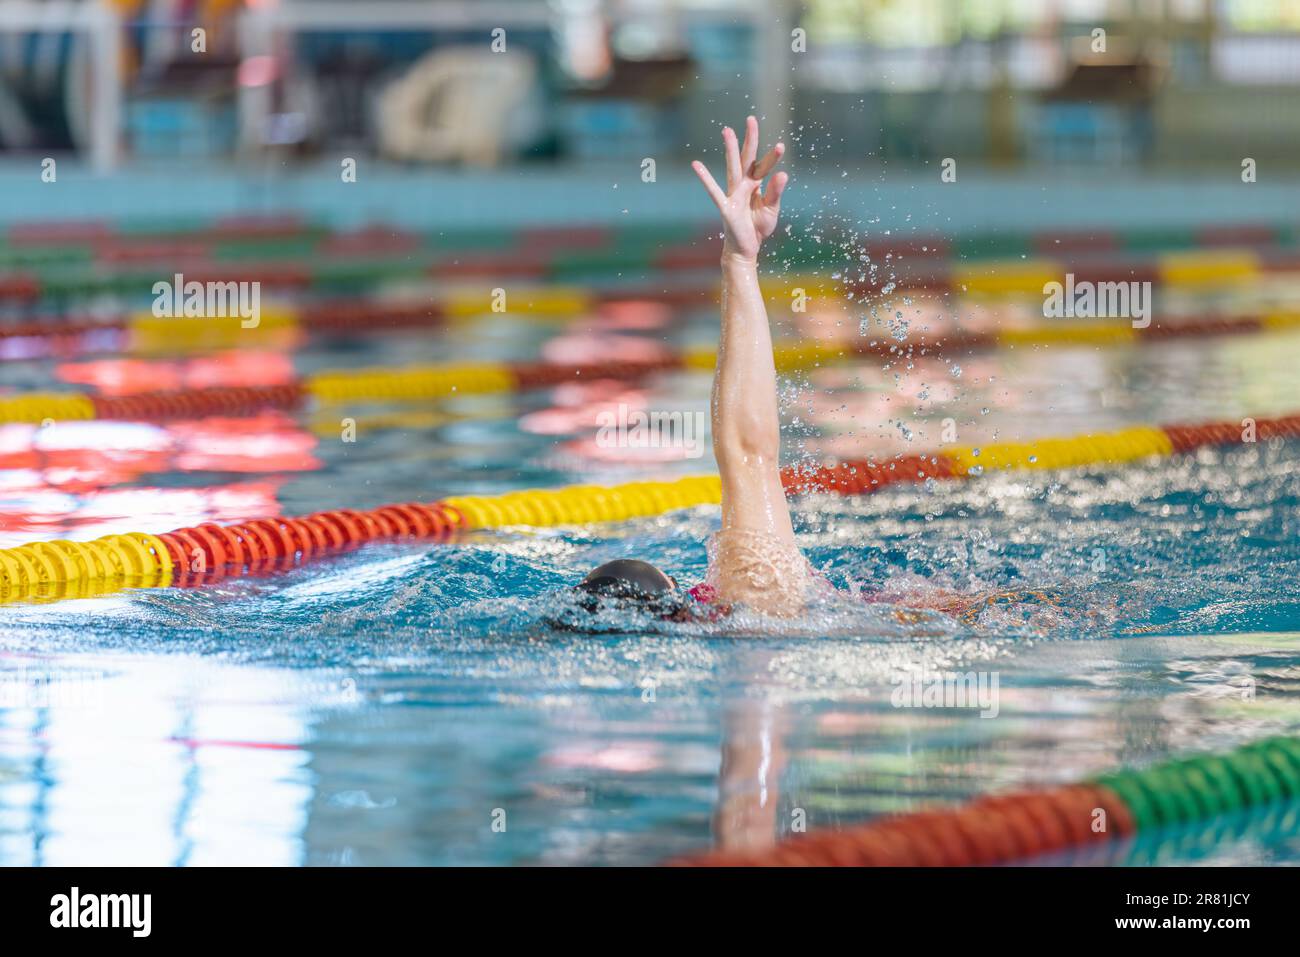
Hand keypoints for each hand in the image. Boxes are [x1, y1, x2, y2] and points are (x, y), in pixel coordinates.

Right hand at [691, 115, 787, 263]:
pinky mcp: (726, 206)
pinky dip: (705, 178)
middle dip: (749, 139)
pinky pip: (714, 191)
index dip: (772, 157)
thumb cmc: (757, 228)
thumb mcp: (771, 210)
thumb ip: (775, 192)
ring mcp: (733, 194)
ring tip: (727, 130)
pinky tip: (696, 164)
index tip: (780, 146)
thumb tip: (783, 174)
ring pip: (732, 167)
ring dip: (730, 149)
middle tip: (751, 118)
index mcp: (756, 186)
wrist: (746, 248)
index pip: (764, 166)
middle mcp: (744, 185)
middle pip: (747, 158)